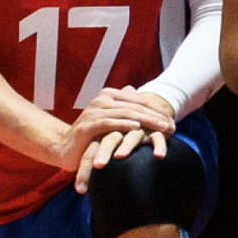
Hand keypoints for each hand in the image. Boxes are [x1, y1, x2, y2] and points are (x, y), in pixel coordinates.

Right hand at [67, 85, 181, 184]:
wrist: (64, 148)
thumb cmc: (91, 135)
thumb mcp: (110, 120)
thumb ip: (123, 107)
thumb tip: (133, 89)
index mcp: (109, 96)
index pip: (138, 101)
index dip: (156, 110)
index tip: (172, 122)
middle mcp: (102, 100)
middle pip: (135, 106)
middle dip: (155, 116)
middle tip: (172, 126)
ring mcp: (94, 111)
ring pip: (126, 113)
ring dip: (146, 121)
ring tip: (162, 128)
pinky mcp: (88, 125)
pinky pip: (109, 123)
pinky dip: (123, 125)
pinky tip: (137, 129)